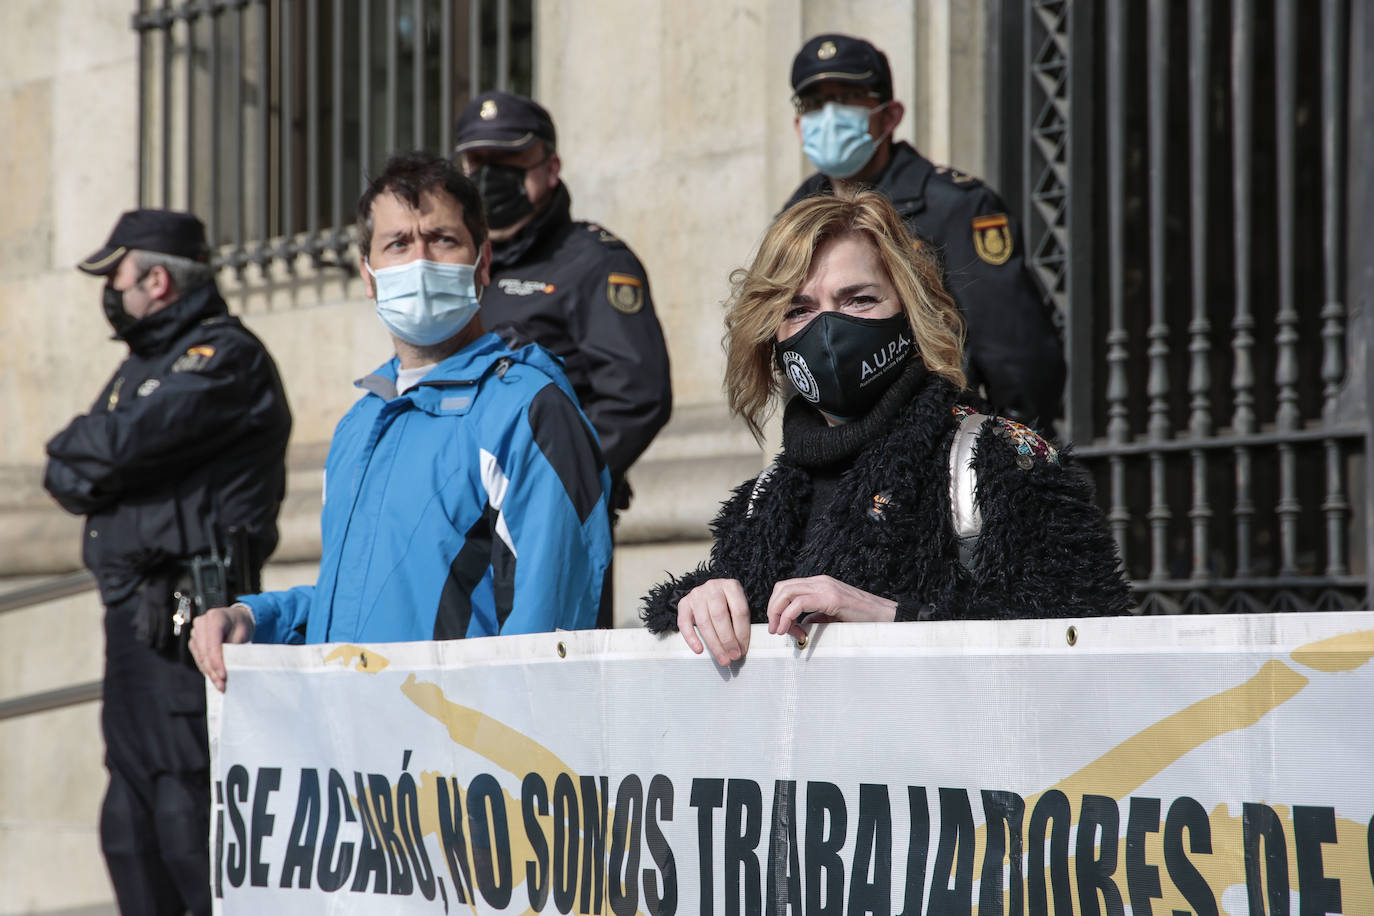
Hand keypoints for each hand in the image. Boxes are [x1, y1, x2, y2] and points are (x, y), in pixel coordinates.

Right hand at [189, 603, 255, 691]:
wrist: (236, 619)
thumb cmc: (241, 625)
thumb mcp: (243, 634)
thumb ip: (234, 648)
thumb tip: (228, 667)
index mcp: (215, 617)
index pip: (213, 643)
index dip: (217, 661)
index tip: (223, 676)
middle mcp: (201, 623)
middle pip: (205, 652)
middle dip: (213, 671)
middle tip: (222, 685)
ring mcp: (195, 632)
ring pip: (200, 657)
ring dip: (209, 672)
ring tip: (219, 685)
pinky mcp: (194, 641)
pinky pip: (198, 658)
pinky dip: (206, 668)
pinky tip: (214, 677)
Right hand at [676, 578, 751, 665]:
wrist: (711, 592)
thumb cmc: (727, 603)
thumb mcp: (738, 605)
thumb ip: (741, 622)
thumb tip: (741, 647)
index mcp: (731, 586)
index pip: (739, 611)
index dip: (742, 633)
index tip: (743, 648)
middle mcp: (713, 587)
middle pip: (720, 616)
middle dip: (727, 640)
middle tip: (733, 655)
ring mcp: (697, 594)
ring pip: (704, 622)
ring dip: (713, 644)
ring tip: (721, 658)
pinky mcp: (684, 603)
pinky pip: (684, 623)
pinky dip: (691, 638)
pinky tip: (699, 649)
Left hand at [766, 575, 897, 640]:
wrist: (885, 617)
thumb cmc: (862, 618)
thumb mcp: (832, 616)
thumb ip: (815, 617)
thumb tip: (799, 626)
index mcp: (819, 584)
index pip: (786, 588)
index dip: (776, 606)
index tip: (777, 626)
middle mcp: (820, 581)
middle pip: (782, 587)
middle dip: (772, 609)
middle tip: (774, 629)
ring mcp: (825, 587)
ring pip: (787, 592)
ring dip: (778, 613)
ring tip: (780, 631)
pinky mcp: (831, 597)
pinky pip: (800, 603)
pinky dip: (789, 617)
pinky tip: (792, 630)